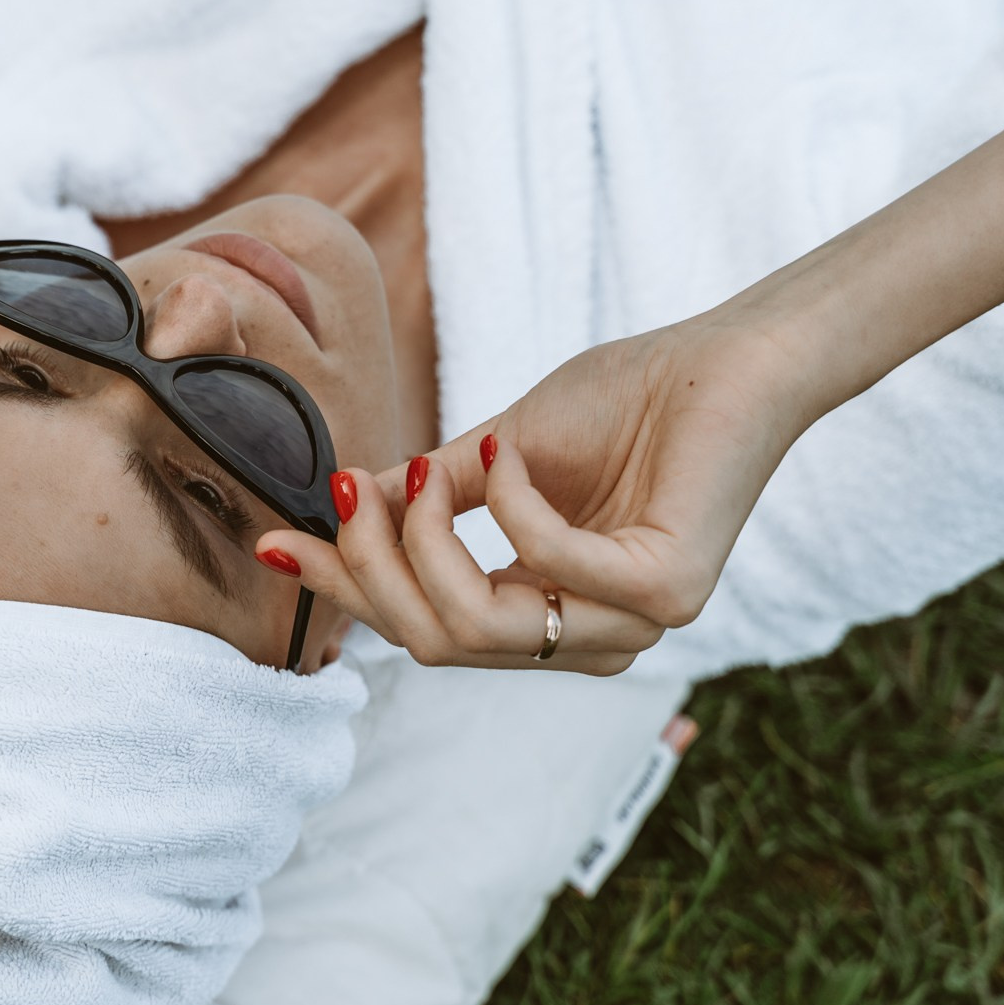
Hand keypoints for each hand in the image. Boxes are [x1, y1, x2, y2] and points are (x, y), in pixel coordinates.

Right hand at [255, 313, 818, 671]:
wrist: (728, 361)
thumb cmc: (623, 401)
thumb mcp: (493, 454)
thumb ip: (426, 496)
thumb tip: (341, 504)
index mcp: (544, 620)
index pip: (422, 633)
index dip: (344, 593)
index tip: (275, 546)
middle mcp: (585, 643)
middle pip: (433, 643)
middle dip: (370, 564)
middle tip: (352, 485)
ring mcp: (628, 629)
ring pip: (473, 625)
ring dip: (425, 537)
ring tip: (429, 465)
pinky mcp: (667, 593)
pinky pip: (543, 561)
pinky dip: (505, 499)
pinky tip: (508, 450)